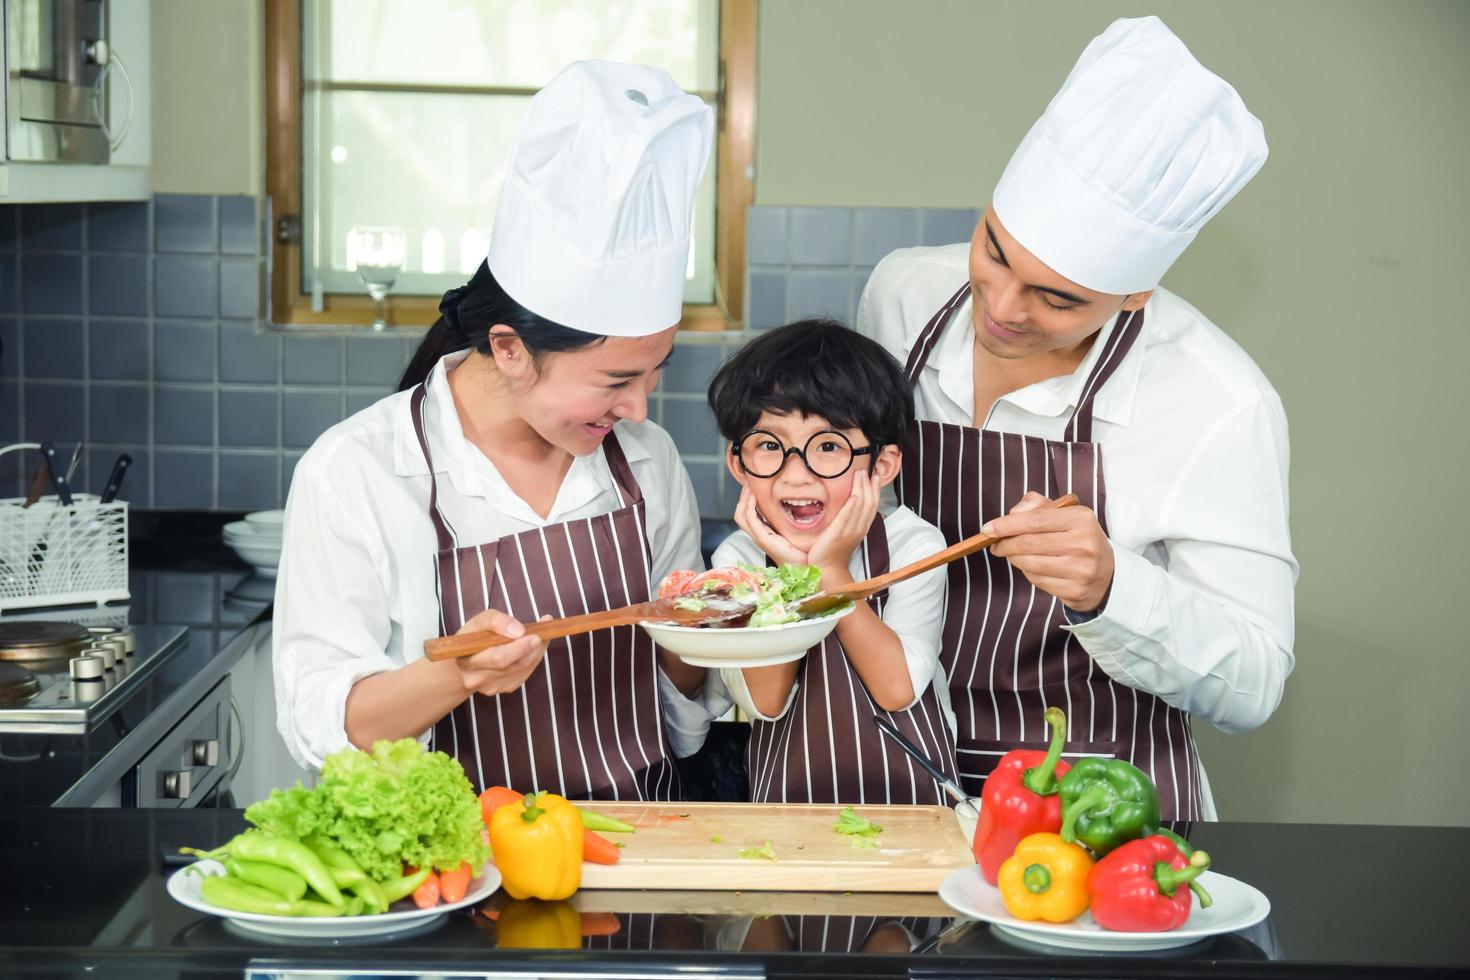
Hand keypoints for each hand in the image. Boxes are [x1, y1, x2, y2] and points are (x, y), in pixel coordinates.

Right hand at [452, 608, 547, 696]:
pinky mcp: (503, 689)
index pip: (498, 657)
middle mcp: (477, 678)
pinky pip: (524, 674)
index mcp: (467, 660)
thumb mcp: (479, 622)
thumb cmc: (473, 637)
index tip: (535, 635)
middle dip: (532, 648)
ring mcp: (491, 687)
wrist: (466, 662)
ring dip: (536, 652)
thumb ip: (496, 621)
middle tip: (543, 633)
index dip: (520, 647)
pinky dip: (533, 659)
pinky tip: (534, 648)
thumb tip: (520, 631)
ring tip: (541, 636)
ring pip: (522, 669)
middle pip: (513, 665)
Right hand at [734, 485, 808, 565]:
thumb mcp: (791, 530)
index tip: (753, 486)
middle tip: (748, 482)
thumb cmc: (801, 550)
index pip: (747, 514)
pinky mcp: (762, 538)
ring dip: (743, 499)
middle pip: (739, 513)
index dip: (747, 500)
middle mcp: (758, 535)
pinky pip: (750, 518)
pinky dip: (749, 506)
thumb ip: (787, 519)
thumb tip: (794, 503)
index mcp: (763, 532)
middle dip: (742, 497)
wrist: (803, 566)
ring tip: (749, 486)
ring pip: (740, 515)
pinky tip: (753, 496)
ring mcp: (758, 537)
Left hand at [806, 468, 881, 577]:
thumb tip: (850, 502)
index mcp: (861, 528)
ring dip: (861, 490)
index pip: (872, 506)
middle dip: (868, 485)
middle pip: (868, 504)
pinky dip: (851, 507)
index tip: (874, 476)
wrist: (827, 569)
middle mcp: (858, 529)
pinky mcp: (837, 534)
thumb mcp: (845, 532)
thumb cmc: (833, 550)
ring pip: (860, 507)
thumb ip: (849, 519)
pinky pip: (846, 518)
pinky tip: (854, 497)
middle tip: (865, 470)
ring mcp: (849, 532)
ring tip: (860, 475)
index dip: (875, 491)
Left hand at [983, 491, 1114, 611]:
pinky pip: (1037, 581)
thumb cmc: (1077, 539)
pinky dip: (1028, 573)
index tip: (988, 529)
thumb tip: (1013, 512)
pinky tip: (1032, 567)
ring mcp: (1081, 570)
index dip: (1007, 524)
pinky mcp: (1075, 590)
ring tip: (1013, 554)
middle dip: (1005, 544)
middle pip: (1029, 543)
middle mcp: (1084, 544)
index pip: (1035, 520)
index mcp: (1082, 519)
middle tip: (996, 544)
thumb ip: (1037, 506)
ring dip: (1014, 559)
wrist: (1106, 574)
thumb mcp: (1065, 515)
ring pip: (1030, 564)